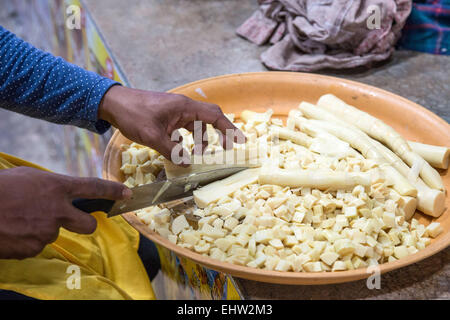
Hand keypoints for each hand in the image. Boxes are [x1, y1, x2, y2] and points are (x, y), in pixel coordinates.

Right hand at [0, 167, 131, 258]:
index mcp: (57, 187)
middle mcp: (58, 211)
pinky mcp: (33, 248)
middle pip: (89, 225)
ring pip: (55, 233)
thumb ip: (51, 186)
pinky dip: (29, 240)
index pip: (94, 188)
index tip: (127, 194)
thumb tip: (60, 193)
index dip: (113, 192)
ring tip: (22, 220)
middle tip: (73, 220)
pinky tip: (14, 231)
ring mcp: (47, 231)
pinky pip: (37, 245)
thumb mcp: (28, 177)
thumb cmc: (1, 188)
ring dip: (44, 229)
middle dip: (86, 224)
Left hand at [98, 86, 245, 164]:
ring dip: (200, 140)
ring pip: (196, 126)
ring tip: (198, 157)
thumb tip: (187, 165)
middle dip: (219, 134)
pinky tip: (179, 151)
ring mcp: (175, 112)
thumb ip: (172, 151)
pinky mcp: (168, 117)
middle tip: (227, 149)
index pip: (214, 116)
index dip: (229, 128)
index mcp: (184, 107)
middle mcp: (183, 108)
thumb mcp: (153, 136)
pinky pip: (183, 128)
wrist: (113, 103)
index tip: (241, 140)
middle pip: (209, 119)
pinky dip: (186, 140)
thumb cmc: (133, 114)